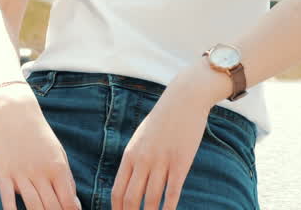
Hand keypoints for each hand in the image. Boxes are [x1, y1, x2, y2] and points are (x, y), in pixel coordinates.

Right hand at [0, 85, 80, 209]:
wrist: (15, 112)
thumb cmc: (40, 134)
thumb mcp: (59, 153)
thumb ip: (67, 179)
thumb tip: (74, 204)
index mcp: (57, 167)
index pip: (67, 201)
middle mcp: (40, 172)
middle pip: (51, 207)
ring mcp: (20, 174)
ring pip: (32, 206)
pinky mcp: (2, 174)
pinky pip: (7, 200)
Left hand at [111, 63, 229, 209]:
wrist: (183, 100)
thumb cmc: (162, 121)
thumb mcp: (140, 139)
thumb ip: (134, 160)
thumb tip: (129, 181)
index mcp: (130, 155)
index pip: (117, 191)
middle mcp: (142, 160)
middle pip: (131, 199)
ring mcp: (161, 162)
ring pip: (152, 200)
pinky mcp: (180, 163)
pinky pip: (172, 192)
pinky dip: (168, 209)